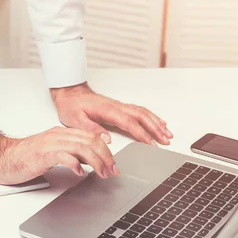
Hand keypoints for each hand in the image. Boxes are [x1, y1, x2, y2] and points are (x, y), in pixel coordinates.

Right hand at [0, 127, 117, 184]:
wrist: (2, 158)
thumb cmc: (24, 158)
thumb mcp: (52, 153)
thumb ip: (70, 153)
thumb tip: (89, 161)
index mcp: (61, 133)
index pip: (91, 137)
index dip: (106, 150)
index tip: (113, 164)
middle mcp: (57, 135)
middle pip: (90, 141)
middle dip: (106, 157)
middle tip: (112, 171)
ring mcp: (50, 144)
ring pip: (81, 147)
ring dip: (96, 162)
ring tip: (102, 174)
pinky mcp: (42, 154)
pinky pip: (63, 156)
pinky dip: (75, 164)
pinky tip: (81, 173)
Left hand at [50, 82, 172, 145]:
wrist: (70, 93)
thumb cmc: (72, 106)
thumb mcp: (76, 120)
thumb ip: (91, 129)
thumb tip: (107, 139)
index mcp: (108, 111)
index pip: (130, 123)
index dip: (142, 134)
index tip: (152, 144)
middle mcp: (116, 107)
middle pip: (142, 117)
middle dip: (156, 129)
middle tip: (166, 140)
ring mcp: (119, 106)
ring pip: (143, 113)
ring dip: (156, 123)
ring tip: (167, 133)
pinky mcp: (119, 107)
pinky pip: (139, 110)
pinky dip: (151, 116)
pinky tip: (157, 122)